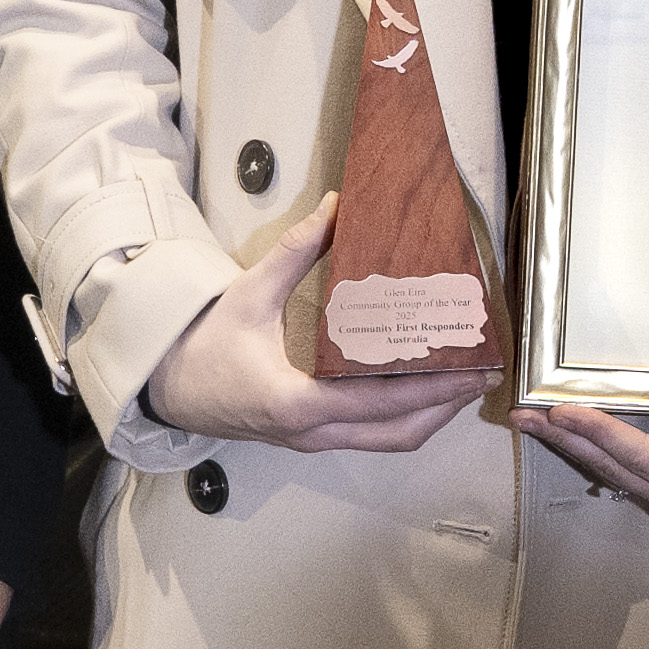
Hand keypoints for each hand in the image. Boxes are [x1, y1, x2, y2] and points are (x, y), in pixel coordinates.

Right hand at [135, 210, 488, 456]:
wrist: (165, 388)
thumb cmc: (201, 347)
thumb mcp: (247, 295)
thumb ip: (294, 252)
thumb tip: (335, 208)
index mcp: (296, 402)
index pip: (382, 401)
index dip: (434, 387)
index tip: (472, 368)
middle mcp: (311, 432)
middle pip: (400, 433)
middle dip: (447, 405)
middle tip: (483, 371)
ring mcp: (312, 440)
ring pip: (389, 440)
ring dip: (430, 414)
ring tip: (463, 378)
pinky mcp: (311, 437)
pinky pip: (371, 435)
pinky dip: (404, 415)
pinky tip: (422, 385)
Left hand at [519, 399, 648, 527]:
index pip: (644, 460)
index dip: (603, 434)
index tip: (564, 410)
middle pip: (614, 469)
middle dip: (567, 441)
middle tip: (522, 413)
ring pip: (610, 473)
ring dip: (568, 447)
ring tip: (528, 420)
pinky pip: (621, 471)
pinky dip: (589, 450)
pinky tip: (563, 432)